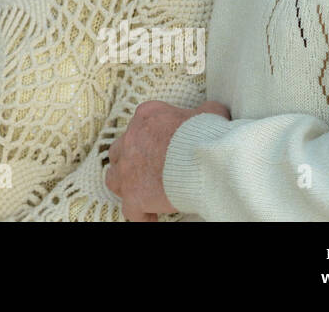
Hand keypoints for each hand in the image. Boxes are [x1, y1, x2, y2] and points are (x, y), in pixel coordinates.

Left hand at [105, 100, 230, 221]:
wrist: (205, 158)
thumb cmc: (208, 134)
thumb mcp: (209, 113)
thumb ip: (206, 111)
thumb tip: (214, 111)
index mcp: (147, 117)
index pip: (140, 127)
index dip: (149, 141)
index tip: (160, 152)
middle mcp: (131, 139)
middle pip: (120, 151)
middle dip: (130, 161)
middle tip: (146, 172)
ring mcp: (129, 169)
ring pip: (114, 178)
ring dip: (126, 185)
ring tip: (141, 194)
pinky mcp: (134, 194)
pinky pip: (131, 209)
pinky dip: (141, 214)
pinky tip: (152, 217)